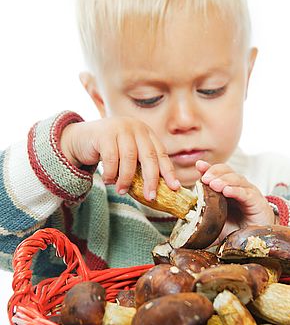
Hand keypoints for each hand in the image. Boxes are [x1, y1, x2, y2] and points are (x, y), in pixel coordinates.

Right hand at [60, 117, 179, 198]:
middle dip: (151, 179)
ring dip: (126, 179)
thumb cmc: (108, 150)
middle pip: (149, 156)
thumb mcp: (128, 154)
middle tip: (150, 196)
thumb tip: (154, 190)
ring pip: (130, 159)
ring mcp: (121, 128)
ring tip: (121, 190)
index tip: (174, 187)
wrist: (80, 139)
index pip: (161, 154)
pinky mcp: (104, 134)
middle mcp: (136, 128)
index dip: (168, 171)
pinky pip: (111, 159)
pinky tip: (108, 180)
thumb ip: (140, 165)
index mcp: (146, 133)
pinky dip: (111, 174)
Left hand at [195, 160, 274, 241]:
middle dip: (215, 172)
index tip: (198, 165)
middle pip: (227, 171)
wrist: (255, 240)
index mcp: (225, 189)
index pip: (216, 173)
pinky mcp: (257, 201)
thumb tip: (182, 237)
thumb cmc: (235, 230)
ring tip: (213, 184)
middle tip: (205, 178)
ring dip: (224, 180)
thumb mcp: (215, 227)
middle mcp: (237, 187)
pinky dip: (236, 190)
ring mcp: (248, 192)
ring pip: (237, 179)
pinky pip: (246, 193)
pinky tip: (227, 191)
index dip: (207, 168)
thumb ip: (201, 227)